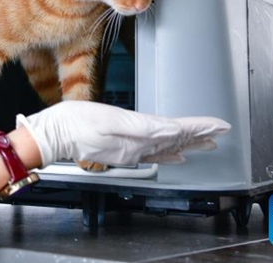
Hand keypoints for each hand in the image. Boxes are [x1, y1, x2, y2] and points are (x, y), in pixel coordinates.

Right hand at [17, 101, 230, 167]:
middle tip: (221, 132)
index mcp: (136, 139)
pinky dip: (168, 153)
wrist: (51, 134)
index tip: (221, 125)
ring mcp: (129, 152)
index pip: (177, 132)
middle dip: (200, 136)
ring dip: (188, 144)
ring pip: (167, 149)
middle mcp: (136, 149)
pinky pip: (153, 154)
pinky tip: (175, 155)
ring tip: (206, 143)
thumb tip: (171, 131)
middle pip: (176, 142)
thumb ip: (141, 126)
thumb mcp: (108, 118)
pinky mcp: (120, 151)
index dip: (200, 127)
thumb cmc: (73, 122)